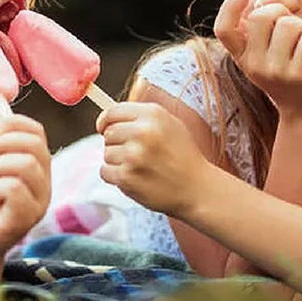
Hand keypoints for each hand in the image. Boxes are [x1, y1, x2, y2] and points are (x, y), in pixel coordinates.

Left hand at [0, 114, 50, 263]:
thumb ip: (0, 141)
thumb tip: (0, 103)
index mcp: (39, 168)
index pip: (38, 133)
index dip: (15, 124)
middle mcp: (45, 185)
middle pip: (34, 147)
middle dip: (2, 143)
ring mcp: (38, 204)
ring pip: (26, 165)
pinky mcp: (25, 220)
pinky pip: (14, 188)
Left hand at [96, 102, 207, 218]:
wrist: (198, 189)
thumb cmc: (182, 155)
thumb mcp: (169, 123)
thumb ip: (141, 115)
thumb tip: (109, 115)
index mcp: (152, 114)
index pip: (112, 111)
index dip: (105, 121)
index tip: (104, 128)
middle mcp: (142, 131)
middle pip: (108, 133)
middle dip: (116, 143)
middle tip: (135, 153)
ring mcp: (133, 155)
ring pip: (106, 153)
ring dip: (117, 161)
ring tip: (140, 167)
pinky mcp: (127, 177)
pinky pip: (105, 171)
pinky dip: (115, 176)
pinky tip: (135, 178)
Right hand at [214, 0, 301, 119]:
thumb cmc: (286, 73)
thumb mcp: (263, 55)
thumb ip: (258, 29)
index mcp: (242, 58)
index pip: (223, 30)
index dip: (229, 8)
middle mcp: (255, 65)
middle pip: (260, 17)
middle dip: (279, 11)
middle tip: (289, 23)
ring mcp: (277, 72)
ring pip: (289, 24)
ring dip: (301, 25)